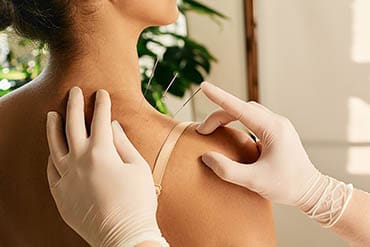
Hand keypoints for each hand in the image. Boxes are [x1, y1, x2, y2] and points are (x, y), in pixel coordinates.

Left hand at [46, 87, 167, 246]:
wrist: (124, 235)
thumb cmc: (137, 201)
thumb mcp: (138, 167)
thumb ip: (123, 143)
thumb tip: (112, 125)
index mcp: (101, 152)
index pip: (100, 120)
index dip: (102, 104)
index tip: (102, 93)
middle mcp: (79, 161)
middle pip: (73, 125)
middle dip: (75, 105)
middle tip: (75, 91)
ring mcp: (66, 178)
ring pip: (54, 146)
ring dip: (53, 127)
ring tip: (52, 114)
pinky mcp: (61, 194)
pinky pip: (51, 170)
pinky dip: (52, 157)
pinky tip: (53, 150)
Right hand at [197, 82, 352, 226]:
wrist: (312, 191)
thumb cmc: (287, 186)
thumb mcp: (254, 181)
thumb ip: (227, 170)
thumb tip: (206, 157)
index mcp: (272, 129)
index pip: (239, 108)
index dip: (219, 97)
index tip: (204, 86)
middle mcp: (277, 122)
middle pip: (242, 108)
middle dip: (219, 115)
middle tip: (202, 131)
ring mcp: (279, 126)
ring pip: (248, 111)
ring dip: (228, 116)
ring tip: (213, 129)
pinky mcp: (278, 132)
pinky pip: (254, 119)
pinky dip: (238, 121)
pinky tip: (231, 132)